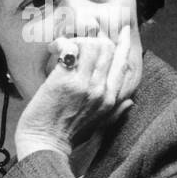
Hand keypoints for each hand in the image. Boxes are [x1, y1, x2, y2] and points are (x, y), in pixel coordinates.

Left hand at [15, 25, 139, 157]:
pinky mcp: (65, 80)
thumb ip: (116, 112)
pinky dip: (61, 44)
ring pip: (92, 44)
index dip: (124, 44)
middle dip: (92, 40)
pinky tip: (52, 49)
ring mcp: (84, 84)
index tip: (123, 31)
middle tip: (75, 43)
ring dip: (76, 41)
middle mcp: (101, 90)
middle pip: (108, 48)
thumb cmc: (68, 138)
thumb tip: (131, 102)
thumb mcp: (99, 127)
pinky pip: (70, 48)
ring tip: (63, 48)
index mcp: (111, 100)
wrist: (44, 146)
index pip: (123, 64)